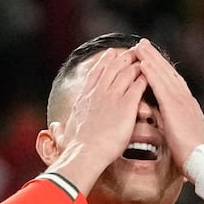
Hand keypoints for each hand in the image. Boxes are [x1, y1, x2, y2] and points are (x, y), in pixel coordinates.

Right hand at [51, 48, 145, 177]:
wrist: (86, 153)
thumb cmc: (75, 148)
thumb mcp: (64, 133)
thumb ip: (61, 128)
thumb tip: (54, 128)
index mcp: (84, 97)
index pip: (95, 72)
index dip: (104, 61)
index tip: (110, 54)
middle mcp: (98, 92)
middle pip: (113, 67)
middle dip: (123, 57)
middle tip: (133, 51)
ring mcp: (113, 96)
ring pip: (127, 72)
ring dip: (136, 64)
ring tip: (145, 60)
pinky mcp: (127, 105)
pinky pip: (138, 85)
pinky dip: (144, 78)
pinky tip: (150, 76)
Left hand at [131, 39, 203, 171]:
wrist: (203, 162)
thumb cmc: (193, 157)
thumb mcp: (183, 138)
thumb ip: (176, 129)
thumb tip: (170, 129)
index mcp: (187, 106)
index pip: (173, 83)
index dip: (162, 70)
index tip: (152, 59)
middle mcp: (185, 99)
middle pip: (168, 73)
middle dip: (155, 58)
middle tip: (143, 44)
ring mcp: (181, 101)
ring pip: (164, 74)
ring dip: (151, 58)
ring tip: (139, 46)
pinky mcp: (174, 107)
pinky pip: (160, 86)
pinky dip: (151, 73)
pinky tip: (142, 63)